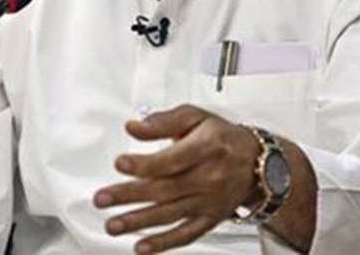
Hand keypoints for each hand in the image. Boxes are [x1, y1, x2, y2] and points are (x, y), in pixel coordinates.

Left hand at [93, 104, 261, 252]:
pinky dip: (164, 243)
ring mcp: (209, 201)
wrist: (258, 163)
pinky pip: (186, 234)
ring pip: (171, 214)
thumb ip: (163, 121)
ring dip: (139, 222)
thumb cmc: (222, 137)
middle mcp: (209, 177)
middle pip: (165, 190)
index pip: (171, 160)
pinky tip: (142, 246)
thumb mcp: (196, 118)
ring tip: (113, 225)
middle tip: (102, 199)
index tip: (120, 164)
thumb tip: (134, 127)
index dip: (144, 164)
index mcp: (206, 148)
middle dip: (129, 196)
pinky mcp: (210, 219)